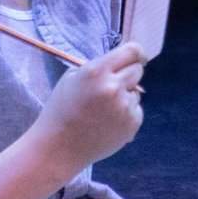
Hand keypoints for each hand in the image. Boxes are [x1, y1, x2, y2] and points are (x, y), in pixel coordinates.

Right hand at [31, 41, 146, 172]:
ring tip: (102, 111)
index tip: (138, 57)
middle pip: (137, 70)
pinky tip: (107, 122)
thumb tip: (120, 63)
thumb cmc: (61, 111)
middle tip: (112, 87)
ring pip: (136, 92)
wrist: (59, 147)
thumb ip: (97, 68)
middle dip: (128, 75)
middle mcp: (113, 87)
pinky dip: (126, 114)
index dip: (137, 53)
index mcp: (96, 72)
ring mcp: (124, 107)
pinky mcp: (132, 124)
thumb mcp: (71, 79)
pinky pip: (136, 110)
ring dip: (125, 96)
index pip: (132, 51)